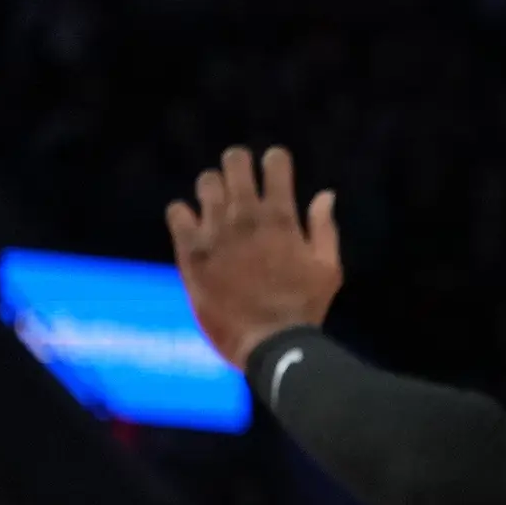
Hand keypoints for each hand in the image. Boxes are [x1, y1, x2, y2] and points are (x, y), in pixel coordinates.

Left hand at [165, 146, 341, 368]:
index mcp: (280, 217)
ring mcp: (214, 231)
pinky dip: (185, 214)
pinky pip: (176, 211)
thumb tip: (325, 194)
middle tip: (244, 181)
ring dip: (215, 188)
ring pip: (206, 182)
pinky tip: (197, 229)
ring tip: (221, 207)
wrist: (269, 343)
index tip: (276, 172)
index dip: (276, 162)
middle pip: (234, 161)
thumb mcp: (328, 269)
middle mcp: (244, 216)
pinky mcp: (190, 251)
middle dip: (241, 164)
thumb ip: (324, 228)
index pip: (274, 162)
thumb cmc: (305, 308)